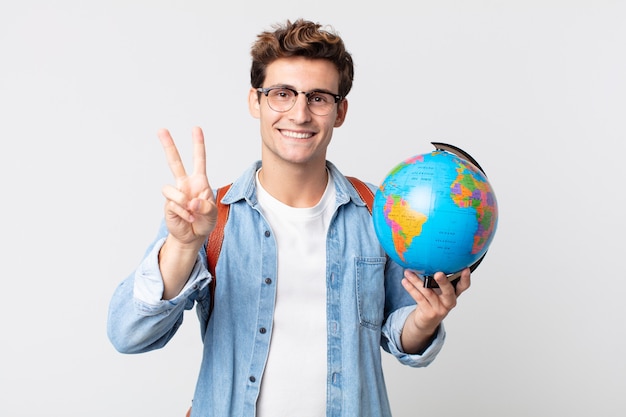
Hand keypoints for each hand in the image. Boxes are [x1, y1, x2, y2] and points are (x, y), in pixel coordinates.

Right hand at [159, 127, 216, 246]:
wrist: (193, 237)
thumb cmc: (204, 222)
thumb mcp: (212, 214)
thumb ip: (205, 207)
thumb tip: (191, 202)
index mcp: (199, 182)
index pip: (199, 160)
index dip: (198, 144)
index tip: (196, 128)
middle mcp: (185, 184)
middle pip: (174, 162)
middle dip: (168, 146)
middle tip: (161, 129)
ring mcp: (175, 194)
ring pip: (170, 188)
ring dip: (183, 202)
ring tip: (191, 213)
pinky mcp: (168, 205)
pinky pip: (173, 204)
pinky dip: (183, 213)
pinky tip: (188, 218)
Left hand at [400, 268, 470, 352]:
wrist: (425, 321)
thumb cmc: (432, 300)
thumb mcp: (437, 289)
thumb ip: (435, 277)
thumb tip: (427, 256)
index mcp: (454, 293)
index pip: (463, 286)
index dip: (466, 278)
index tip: (465, 269)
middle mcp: (449, 302)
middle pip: (449, 292)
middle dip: (443, 282)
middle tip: (438, 274)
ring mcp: (440, 309)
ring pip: (428, 292)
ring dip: (417, 281)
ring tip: (408, 272)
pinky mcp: (429, 313)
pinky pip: (419, 298)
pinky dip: (411, 288)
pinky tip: (405, 281)